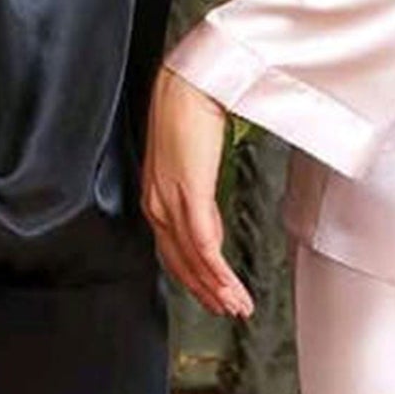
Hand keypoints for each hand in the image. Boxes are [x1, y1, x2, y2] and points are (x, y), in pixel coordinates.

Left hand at [142, 66, 253, 319]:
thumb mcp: (191, 156)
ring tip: (238, 306)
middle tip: (228, 310)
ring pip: (193, 259)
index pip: (174, 249)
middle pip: (180, 262)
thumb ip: (195, 183)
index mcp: (156, 195)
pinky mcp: (188, 192)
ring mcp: (170, 200)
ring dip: (218, 288)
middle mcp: (157, 203)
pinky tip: (230, 285)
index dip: (195, 277)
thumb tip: (207, 203)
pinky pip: (203, 243)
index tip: (214, 293)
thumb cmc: (189, 108)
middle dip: (207, 291)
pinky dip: (218, 270)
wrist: (188, 82)